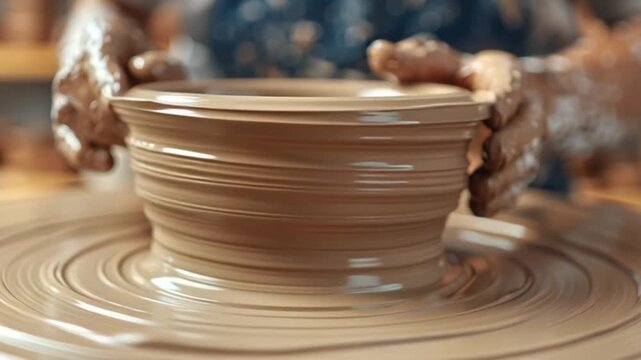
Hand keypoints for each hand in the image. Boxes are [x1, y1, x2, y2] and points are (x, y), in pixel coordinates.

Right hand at [52, 6, 184, 170]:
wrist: (98, 55)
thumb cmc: (133, 58)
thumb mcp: (155, 54)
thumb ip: (161, 63)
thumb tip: (145, 70)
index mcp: (95, 50)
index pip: (100, 70)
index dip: (109, 86)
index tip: (121, 99)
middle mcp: (73, 76)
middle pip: (95, 106)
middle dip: (121, 122)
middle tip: (148, 130)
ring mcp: (65, 102)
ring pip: (85, 127)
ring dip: (112, 139)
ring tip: (135, 142)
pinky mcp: (63, 126)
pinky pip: (68, 145)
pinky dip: (87, 157)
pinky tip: (108, 163)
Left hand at [368, 36, 545, 216]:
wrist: (491, 103)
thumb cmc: (455, 80)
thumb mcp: (437, 64)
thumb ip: (411, 60)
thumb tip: (377, 54)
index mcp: (502, 76)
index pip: (511, 85)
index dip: (505, 101)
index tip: (492, 116)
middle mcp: (522, 110)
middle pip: (528, 129)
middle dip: (510, 144)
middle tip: (489, 156)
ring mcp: (524, 143)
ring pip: (524, 164)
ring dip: (503, 180)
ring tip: (478, 189)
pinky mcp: (517, 171)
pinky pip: (515, 189)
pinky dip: (498, 200)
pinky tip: (477, 206)